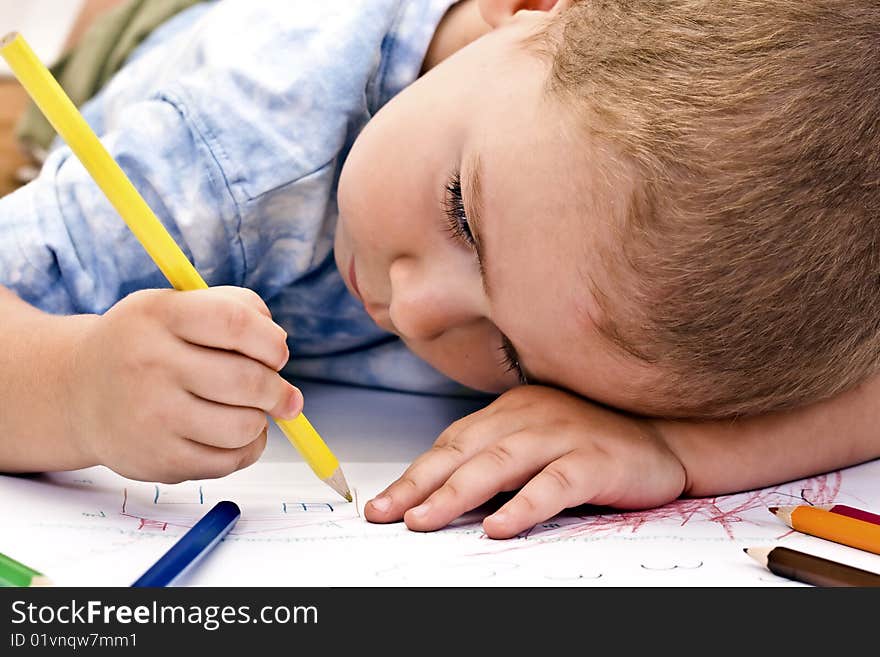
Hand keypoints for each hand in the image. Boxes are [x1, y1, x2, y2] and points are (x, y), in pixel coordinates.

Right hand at [64, 286, 301, 482]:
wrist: (78, 392)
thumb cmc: (147, 344)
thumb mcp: (176, 305)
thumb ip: (235, 306)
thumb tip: (279, 343)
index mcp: (159, 316)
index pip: (236, 322)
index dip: (271, 341)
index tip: (278, 354)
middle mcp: (150, 364)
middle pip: (247, 380)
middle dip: (278, 390)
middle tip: (282, 395)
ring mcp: (151, 417)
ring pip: (244, 426)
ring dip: (260, 421)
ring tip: (249, 412)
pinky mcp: (157, 460)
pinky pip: (229, 461)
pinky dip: (246, 448)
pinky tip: (232, 434)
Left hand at [365, 385, 686, 537]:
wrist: (663, 437)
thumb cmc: (592, 443)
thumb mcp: (535, 442)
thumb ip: (495, 459)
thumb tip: (441, 496)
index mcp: (510, 411)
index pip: (452, 444)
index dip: (415, 474)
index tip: (384, 504)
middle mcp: (530, 416)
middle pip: (464, 451)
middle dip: (419, 485)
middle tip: (386, 514)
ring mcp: (562, 435)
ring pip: (499, 464)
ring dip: (457, 494)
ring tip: (424, 521)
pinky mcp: (594, 460)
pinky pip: (553, 484)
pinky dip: (524, 506)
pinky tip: (498, 527)